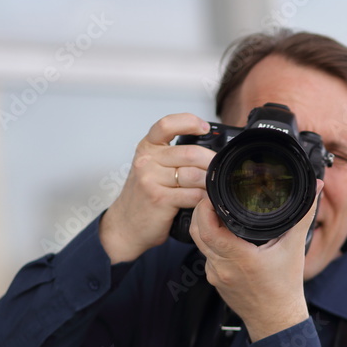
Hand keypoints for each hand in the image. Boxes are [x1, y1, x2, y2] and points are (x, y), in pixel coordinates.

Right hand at [99, 113, 213, 262]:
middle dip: (212, 161)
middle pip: (190, 153)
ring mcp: (151, 180)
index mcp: (147, 147)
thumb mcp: (152, 167)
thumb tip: (209, 151)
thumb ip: (173, 156)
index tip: (204, 127)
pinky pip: (192, 195)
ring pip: (194, 175)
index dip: (188, 122)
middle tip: (221, 168)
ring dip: (210, 182)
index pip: (167, 124)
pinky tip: (207, 200)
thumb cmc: (144, 195)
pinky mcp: (159, 199)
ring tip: (215, 186)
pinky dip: (205, 198)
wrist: (125, 224)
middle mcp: (147, 160)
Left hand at [189, 182, 322, 341]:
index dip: (205, 208)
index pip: (208, 228)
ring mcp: (215, 275)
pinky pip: (207, 255)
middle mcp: (222, 267)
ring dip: (204, 226)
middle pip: (196, 232)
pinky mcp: (215, 281)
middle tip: (212, 197)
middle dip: (200, 211)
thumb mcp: (295, 248)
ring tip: (218, 211)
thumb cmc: (285, 289)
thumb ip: (303, 215)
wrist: (277, 320)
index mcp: (239, 258)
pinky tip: (223, 234)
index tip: (213, 195)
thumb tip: (316, 189)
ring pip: (199, 244)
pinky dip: (211, 241)